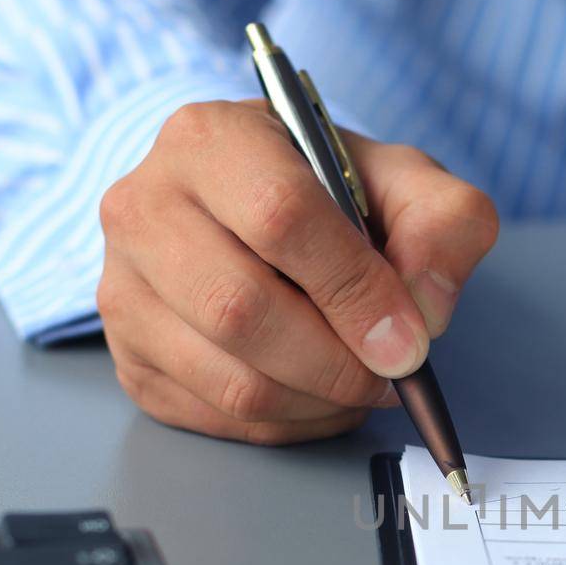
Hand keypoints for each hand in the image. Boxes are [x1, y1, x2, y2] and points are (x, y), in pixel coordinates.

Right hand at [97, 99, 497, 443]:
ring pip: (230, 379)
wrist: (244, 209)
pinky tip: (321, 396)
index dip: (354, 289)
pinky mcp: (129, 358)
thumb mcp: (399, 178)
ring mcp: (123, 289)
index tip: (408, 338)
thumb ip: (442, 223)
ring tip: (363, 384)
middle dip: (338, 362)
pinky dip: (290, 424)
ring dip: (320, 401)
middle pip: (241, 310)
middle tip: (392, 373)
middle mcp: (143, 208)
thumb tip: (425, 309)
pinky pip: (218, 418)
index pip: (279, 216)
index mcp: (209, 140)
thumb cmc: (323, 191)